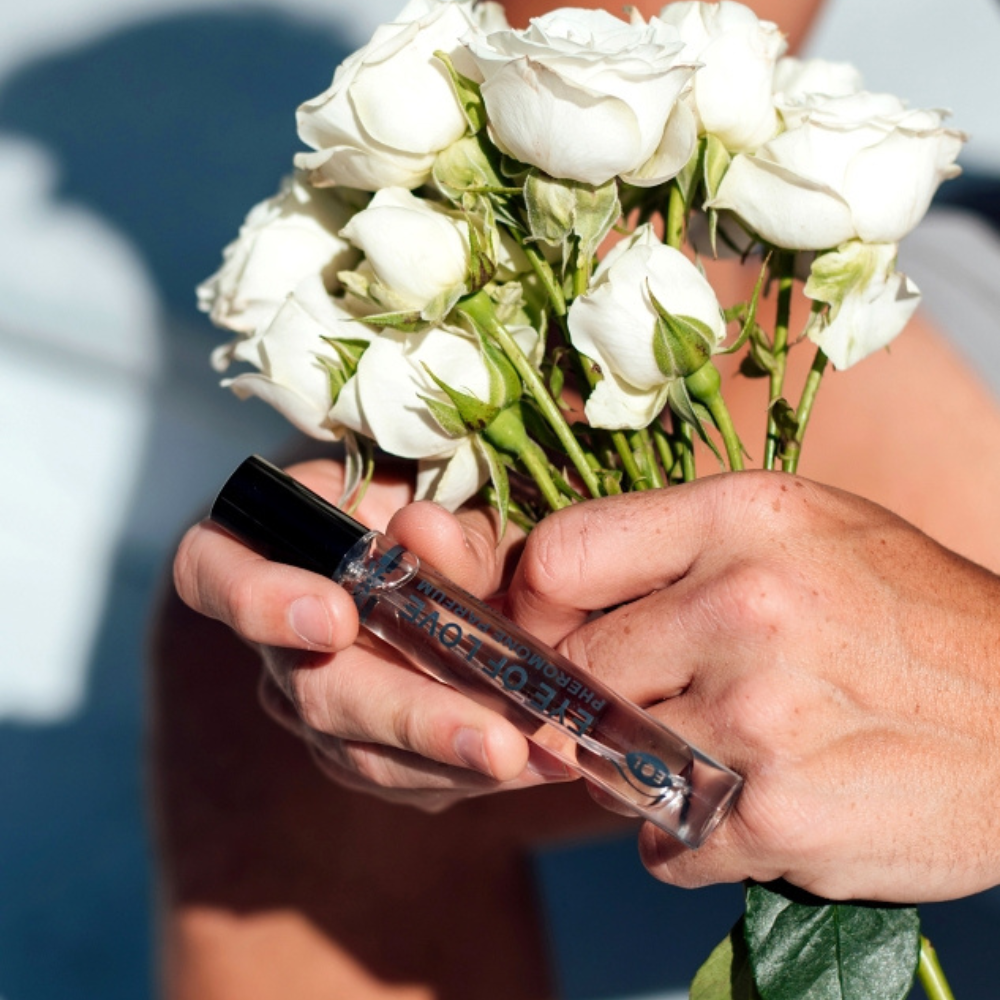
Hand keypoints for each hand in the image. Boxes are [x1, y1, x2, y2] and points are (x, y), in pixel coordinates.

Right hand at [173, 458, 573, 810]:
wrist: (464, 558)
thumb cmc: (449, 506)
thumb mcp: (461, 497)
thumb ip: (449, 522)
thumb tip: (425, 535)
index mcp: (275, 544)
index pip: (211, 570)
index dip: (257, 598)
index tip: (336, 619)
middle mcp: (278, 636)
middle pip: (311, 689)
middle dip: (406, 715)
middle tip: (491, 740)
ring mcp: (317, 702)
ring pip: (359, 752)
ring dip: (449, 761)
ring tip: (534, 757)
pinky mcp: (364, 751)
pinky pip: (406, 779)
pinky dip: (473, 773)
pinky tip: (540, 764)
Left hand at [503, 471, 999, 901]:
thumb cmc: (907, 612)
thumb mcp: (802, 530)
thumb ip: (680, 550)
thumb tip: (562, 590)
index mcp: (739, 519)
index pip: (560, 556)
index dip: (535, 606)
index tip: (549, 634)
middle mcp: (741, 606)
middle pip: (574, 666)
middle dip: (590, 697)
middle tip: (641, 706)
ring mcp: (758, 713)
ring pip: (607, 760)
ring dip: (637, 771)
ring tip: (706, 755)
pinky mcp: (777, 814)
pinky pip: (659, 840)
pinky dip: (682, 838)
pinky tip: (741, 808)